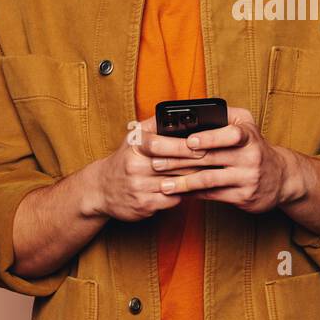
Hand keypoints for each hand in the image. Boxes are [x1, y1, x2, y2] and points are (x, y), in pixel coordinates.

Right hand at [83, 115, 204, 222]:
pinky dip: (185, 194)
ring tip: (213, 173)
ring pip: (175, 183)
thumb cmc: (125, 159)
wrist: (100, 189)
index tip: (203, 145)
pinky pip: (172, 200)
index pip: (160, 144)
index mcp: (134, 146)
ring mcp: (138, 188)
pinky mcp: (143, 206)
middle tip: (219, 159)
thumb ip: (154, 125)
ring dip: (195, 179)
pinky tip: (196, 188)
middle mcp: (134, 167)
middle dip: (197, 162)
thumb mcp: (134, 138)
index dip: (183, 146)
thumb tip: (180, 112)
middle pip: (172, 165)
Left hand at [148, 106, 302, 213]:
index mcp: (248, 134)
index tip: (189, 141)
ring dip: (183, 182)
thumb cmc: (254, 147)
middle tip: (155, 160)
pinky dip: (193, 193)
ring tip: (162, 183)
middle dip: (179, 159)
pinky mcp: (243, 197)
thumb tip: (188, 115)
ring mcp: (247, 178)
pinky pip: (213, 195)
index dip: (210, 138)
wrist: (281, 178)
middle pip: (210, 158)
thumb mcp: (246, 125)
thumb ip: (222, 116)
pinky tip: (177, 192)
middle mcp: (251, 156)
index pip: (231, 135)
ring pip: (209, 179)